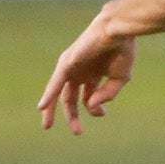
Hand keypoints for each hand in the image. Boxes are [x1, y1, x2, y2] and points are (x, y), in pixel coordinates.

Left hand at [38, 20, 135, 135]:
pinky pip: (55, 82)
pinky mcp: (67, 63)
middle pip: (70, 97)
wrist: (118, 31)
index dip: (94, 110)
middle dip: (73, 115)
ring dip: (52, 109)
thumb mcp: (120, 79)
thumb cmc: (122, 51)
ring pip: (57, 92)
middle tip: (78, 132)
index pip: (88, 97)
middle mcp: (79, 72)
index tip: (101, 115)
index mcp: (93, 74)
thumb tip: (90, 107)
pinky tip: (42, 107)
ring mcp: (71, 67)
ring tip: (47, 125)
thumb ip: (107, 94)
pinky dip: (49, 94)